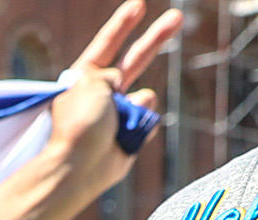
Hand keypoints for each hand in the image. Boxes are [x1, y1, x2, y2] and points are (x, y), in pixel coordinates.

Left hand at [42, 4, 185, 201]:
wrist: (80, 166)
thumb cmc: (81, 121)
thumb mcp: (92, 82)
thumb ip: (112, 75)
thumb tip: (136, 95)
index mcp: (85, 78)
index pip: (107, 43)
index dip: (123, 24)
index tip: (139, 4)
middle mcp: (101, 94)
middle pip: (135, 60)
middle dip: (155, 39)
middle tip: (177, 17)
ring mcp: (117, 115)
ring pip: (145, 97)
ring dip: (137, 104)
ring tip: (115, 124)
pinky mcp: (129, 136)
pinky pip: (147, 121)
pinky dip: (141, 127)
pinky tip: (124, 139)